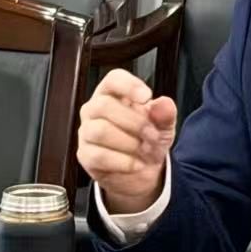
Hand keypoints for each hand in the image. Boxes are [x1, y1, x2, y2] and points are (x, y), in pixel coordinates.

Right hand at [76, 69, 176, 212]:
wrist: (142, 171)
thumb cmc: (148, 139)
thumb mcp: (163, 126)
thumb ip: (165, 114)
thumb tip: (165, 104)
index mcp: (113, 94)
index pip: (113, 79)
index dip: (128, 85)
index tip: (146, 97)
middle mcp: (94, 109)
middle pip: (104, 105)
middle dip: (134, 122)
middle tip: (153, 135)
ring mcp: (86, 133)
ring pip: (100, 131)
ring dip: (129, 143)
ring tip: (145, 150)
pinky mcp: (85, 155)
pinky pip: (99, 156)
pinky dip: (124, 162)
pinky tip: (137, 164)